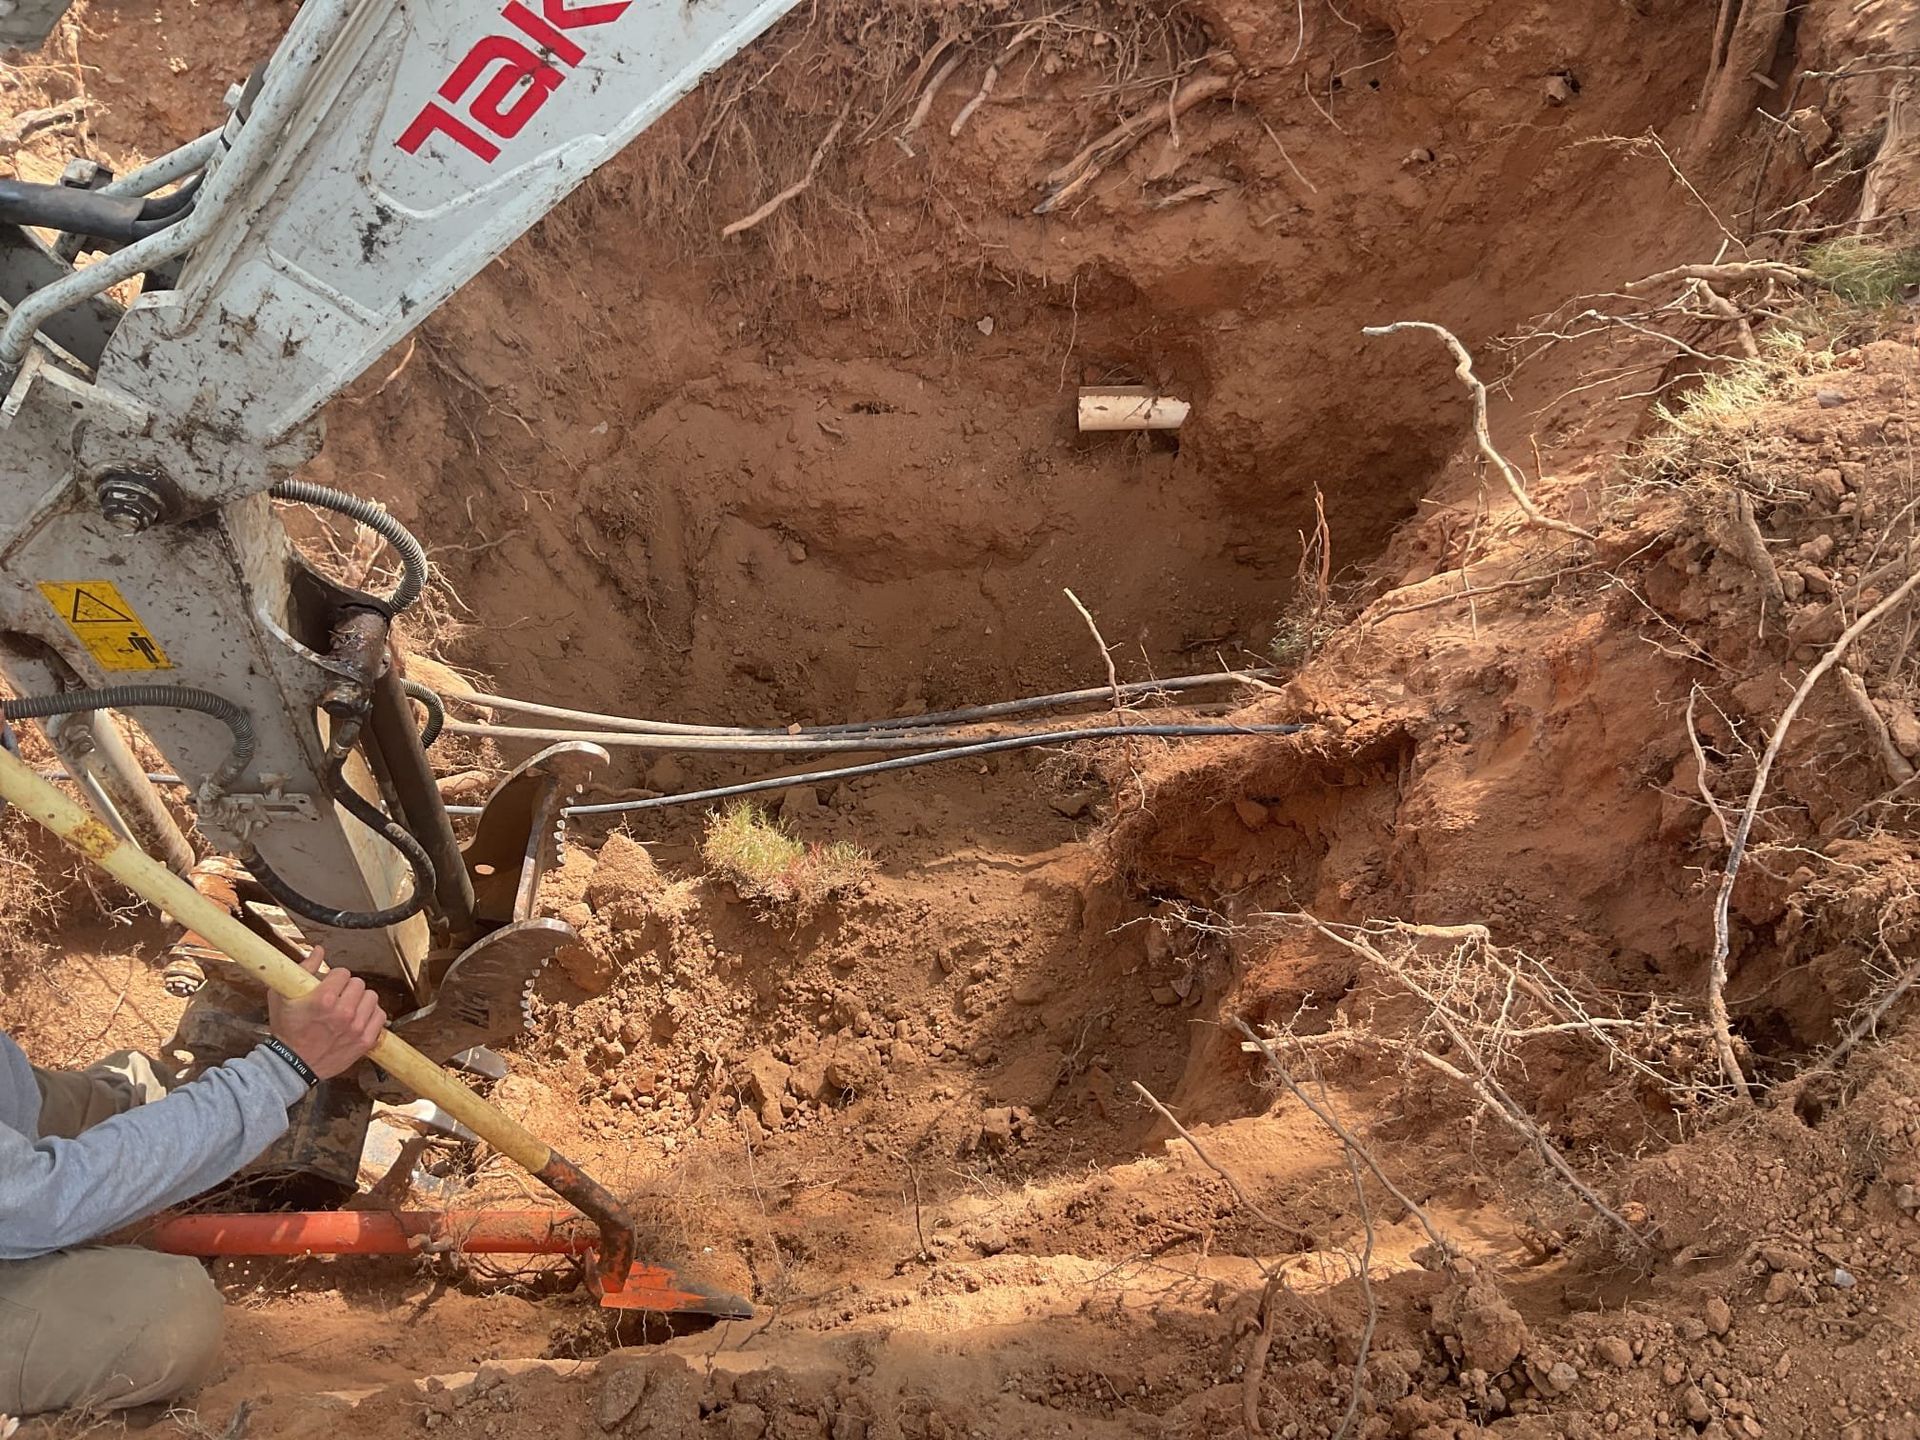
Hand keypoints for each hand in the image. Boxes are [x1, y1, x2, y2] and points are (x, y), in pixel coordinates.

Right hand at [267, 948, 386, 1079]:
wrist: (291, 1065)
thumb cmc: (286, 1031)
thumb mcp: (282, 997)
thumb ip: (303, 969)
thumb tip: (318, 950)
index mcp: (324, 999)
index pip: (343, 973)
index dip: (334, 977)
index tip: (329, 985)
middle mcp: (343, 1012)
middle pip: (359, 984)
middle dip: (347, 988)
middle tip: (337, 997)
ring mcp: (356, 1028)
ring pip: (372, 998)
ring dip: (360, 1001)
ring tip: (348, 1007)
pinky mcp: (365, 1041)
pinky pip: (380, 1016)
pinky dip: (371, 1015)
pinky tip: (358, 1018)